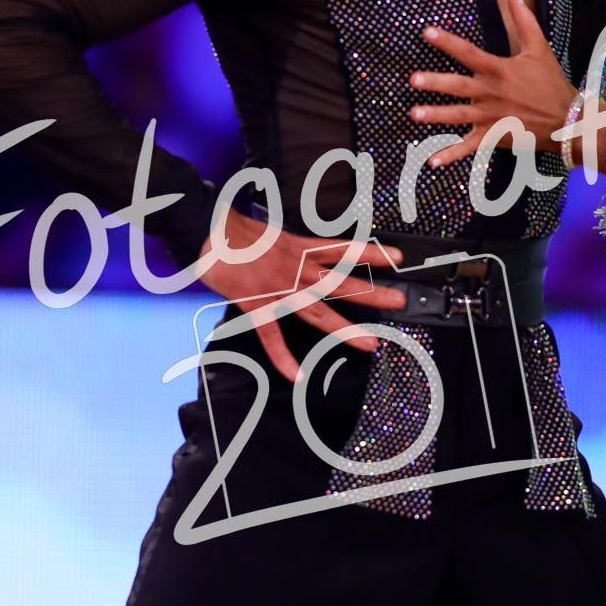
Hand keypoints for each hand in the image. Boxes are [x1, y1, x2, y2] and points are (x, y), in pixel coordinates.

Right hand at [199, 206, 407, 381]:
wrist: (206, 230)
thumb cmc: (234, 232)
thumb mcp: (272, 234)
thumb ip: (290, 248)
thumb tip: (304, 253)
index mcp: (299, 248)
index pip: (342, 250)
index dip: (371, 254)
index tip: (397, 258)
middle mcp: (295, 269)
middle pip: (341, 283)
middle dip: (372, 293)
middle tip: (400, 301)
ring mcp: (278, 290)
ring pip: (317, 312)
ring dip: (345, 329)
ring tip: (370, 342)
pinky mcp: (256, 305)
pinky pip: (271, 336)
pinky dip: (283, 357)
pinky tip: (297, 375)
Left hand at [409, 0, 573, 164]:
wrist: (567, 119)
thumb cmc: (550, 82)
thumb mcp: (539, 47)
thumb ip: (523, 19)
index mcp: (499, 70)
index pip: (469, 53)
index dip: (448, 42)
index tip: (426, 33)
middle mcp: (492, 93)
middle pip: (459, 86)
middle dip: (435, 83)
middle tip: (413, 80)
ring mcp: (491, 117)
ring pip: (459, 116)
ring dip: (436, 116)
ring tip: (414, 114)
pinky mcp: (494, 137)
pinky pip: (469, 147)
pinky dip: (452, 155)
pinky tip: (432, 160)